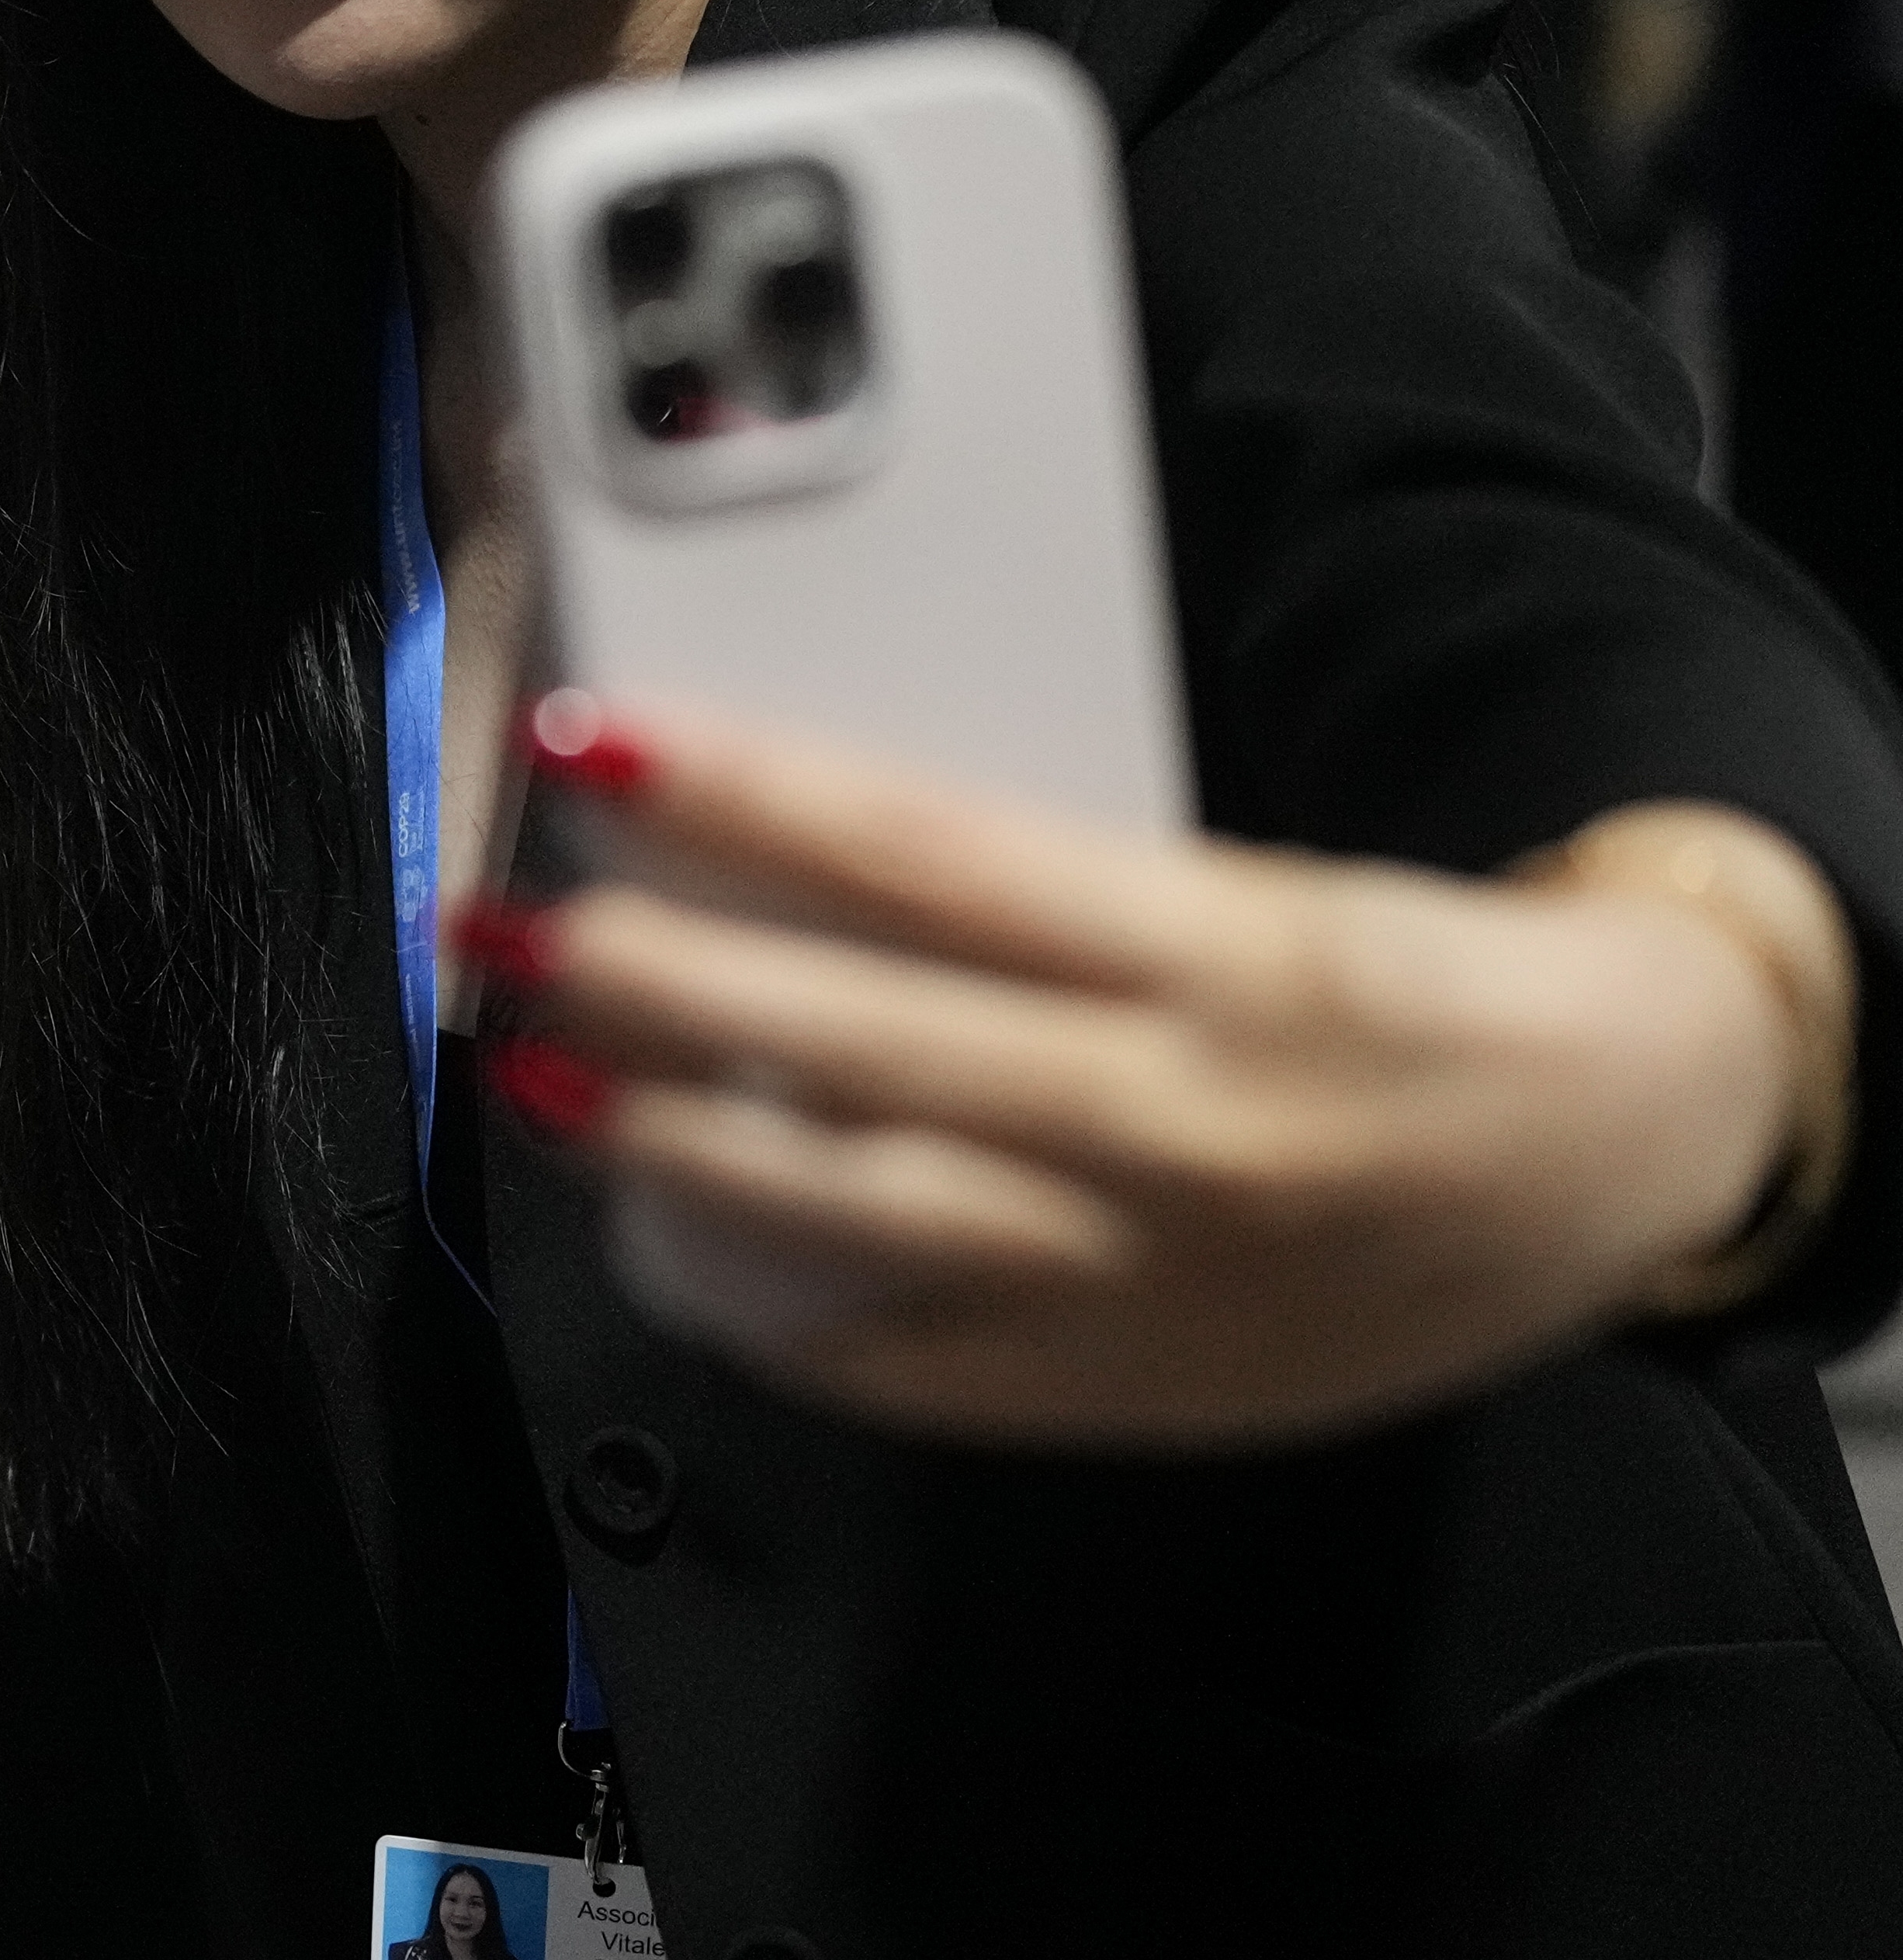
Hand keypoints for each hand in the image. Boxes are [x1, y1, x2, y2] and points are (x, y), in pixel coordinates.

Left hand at [462, 693, 1840, 1450]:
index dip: (747, 798)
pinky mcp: (1132, 1389)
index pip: (930, 856)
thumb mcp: (1256, 886)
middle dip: (658, 980)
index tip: (594, 741)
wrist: (1628, 1154)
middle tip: (502, 920)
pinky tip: (666, 1249)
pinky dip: (776, 1312)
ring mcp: (1146, 1274)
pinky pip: (914, 1364)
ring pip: (860, 1213)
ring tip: (543, 1070)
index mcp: (1218, 954)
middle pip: (863, 1044)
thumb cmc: (1412, 982)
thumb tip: (790, 839)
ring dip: (673, 1144)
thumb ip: (1043, 885)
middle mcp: (1175, 1120)